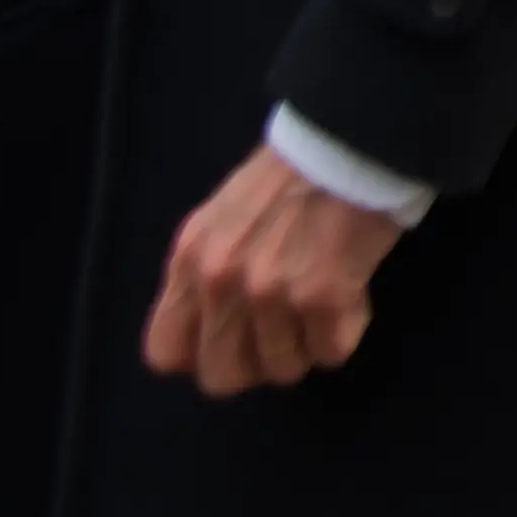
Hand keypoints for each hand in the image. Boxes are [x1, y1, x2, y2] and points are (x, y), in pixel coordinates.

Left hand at [143, 144, 401, 398]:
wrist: (351, 140)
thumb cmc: (290, 175)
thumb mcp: (222, 219)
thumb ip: (206, 270)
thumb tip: (212, 329)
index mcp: (189, 259)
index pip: (165, 352)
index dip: (202, 355)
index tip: (233, 341)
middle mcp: (220, 281)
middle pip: (222, 376)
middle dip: (257, 364)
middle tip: (284, 333)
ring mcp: (270, 293)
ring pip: (283, 369)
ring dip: (307, 344)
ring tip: (323, 302)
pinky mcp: (323, 298)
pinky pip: (331, 352)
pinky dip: (345, 331)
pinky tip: (351, 293)